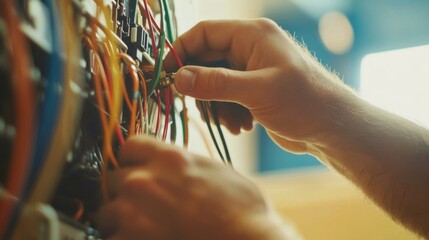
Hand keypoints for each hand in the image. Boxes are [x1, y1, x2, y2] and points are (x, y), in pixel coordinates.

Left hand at [96, 136, 294, 239]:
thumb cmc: (242, 211)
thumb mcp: (214, 171)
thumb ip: (182, 165)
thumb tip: (170, 168)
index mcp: (168, 158)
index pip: (129, 146)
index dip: (132, 160)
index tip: (136, 169)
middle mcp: (144, 179)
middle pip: (113, 179)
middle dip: (125, 192)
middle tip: (144, 207)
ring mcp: (132, 212)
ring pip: (105, 211)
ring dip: (119, 220)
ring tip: (143, 229)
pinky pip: (109, 237)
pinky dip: (122, 239)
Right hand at [166, 19, 355, 152]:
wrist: (331, 129)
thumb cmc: (305, 102)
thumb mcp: (256, 91)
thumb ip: (216, 83)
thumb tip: (178, 78)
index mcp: (252, 35)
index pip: (205, 33)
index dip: (182, 51)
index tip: (166, 74)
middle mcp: (250, 49)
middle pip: (206, 60)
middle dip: (201, 87)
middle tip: (198, 107)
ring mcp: (251, 71)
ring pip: (214, 83)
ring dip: (216, 105)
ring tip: (231, 122)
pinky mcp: (253, 92)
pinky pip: (226, 98)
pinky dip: (227, 113)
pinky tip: (241, 126)